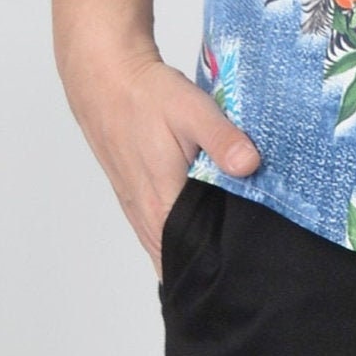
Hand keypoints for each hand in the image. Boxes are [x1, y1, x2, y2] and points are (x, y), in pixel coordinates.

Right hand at [62, 39, 259, 267]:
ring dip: (189, 255)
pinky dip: (176, 238)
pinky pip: (156, 228)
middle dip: (205, 269)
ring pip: (164, 245)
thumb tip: (250, 167)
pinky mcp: (133, 192)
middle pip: (176, 257)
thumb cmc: (148, 95)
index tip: (244, 276)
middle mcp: (144, 210)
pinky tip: (199, 235)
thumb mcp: (194, 110)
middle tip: (243, 274)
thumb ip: (223, 140)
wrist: (105, 79)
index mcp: (160, 198)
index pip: (188, 254)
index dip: (213, 269)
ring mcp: (135, 203)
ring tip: (225, 264)